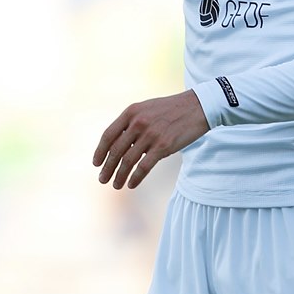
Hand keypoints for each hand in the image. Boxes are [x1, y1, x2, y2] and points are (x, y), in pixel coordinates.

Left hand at [93, 91, 208, 189]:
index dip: (100, 151)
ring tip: (115, 185)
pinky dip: (135, 178)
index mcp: (131, 112)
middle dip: (107, 168)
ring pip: (128, 161)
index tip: (96, 163)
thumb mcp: (146, 109)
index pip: (108, 135)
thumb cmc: (171, 110)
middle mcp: (138, 123)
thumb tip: (117, 144)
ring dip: (119, 176)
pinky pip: (144, 167)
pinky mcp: (163, 146)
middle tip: (102, 179)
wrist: (197, 107)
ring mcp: (150, 135)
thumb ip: (131, 123)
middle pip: (116, 150)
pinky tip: (131, 184)